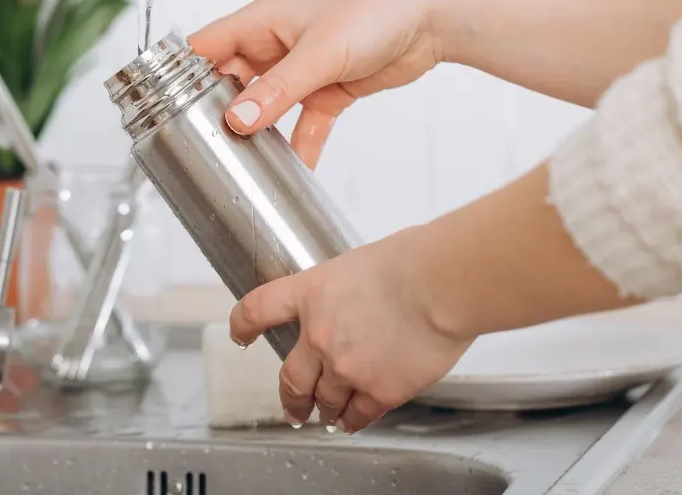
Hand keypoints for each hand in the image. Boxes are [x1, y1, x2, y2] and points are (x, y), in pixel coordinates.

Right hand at [188, 0, 446, 168]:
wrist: (432, 19)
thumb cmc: (375, 12)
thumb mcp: (319, 53)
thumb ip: (277, 90)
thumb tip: (237, 120)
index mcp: (261, 21)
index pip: (206, 48)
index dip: (182, 76)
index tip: (165, 110)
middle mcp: (275, 44)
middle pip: (230, 82)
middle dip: (218, 113)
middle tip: (204, 147)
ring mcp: (301, 69)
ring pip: (265, 107)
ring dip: (257, 133)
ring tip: (240, 164)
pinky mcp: (328, 90)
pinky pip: (303, 124)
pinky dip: (299, 146)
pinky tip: (295, 171)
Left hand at [228, 225, 474, 433]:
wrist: (441, 285)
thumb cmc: (415, 261)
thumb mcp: (362, 262)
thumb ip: (347, 288)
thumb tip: (361, 297)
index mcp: (312, 293)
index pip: (259, 309)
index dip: (243, 325)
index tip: (240, 334)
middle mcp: (319, 335)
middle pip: (290, 378)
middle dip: (289, 397)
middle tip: (292, 406)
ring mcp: (346, 367)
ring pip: (324, 401)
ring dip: (323, 410)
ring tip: (325, 416)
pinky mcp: (379, 391)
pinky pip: (358, 415)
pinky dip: (351, 420)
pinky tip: (350, 421)